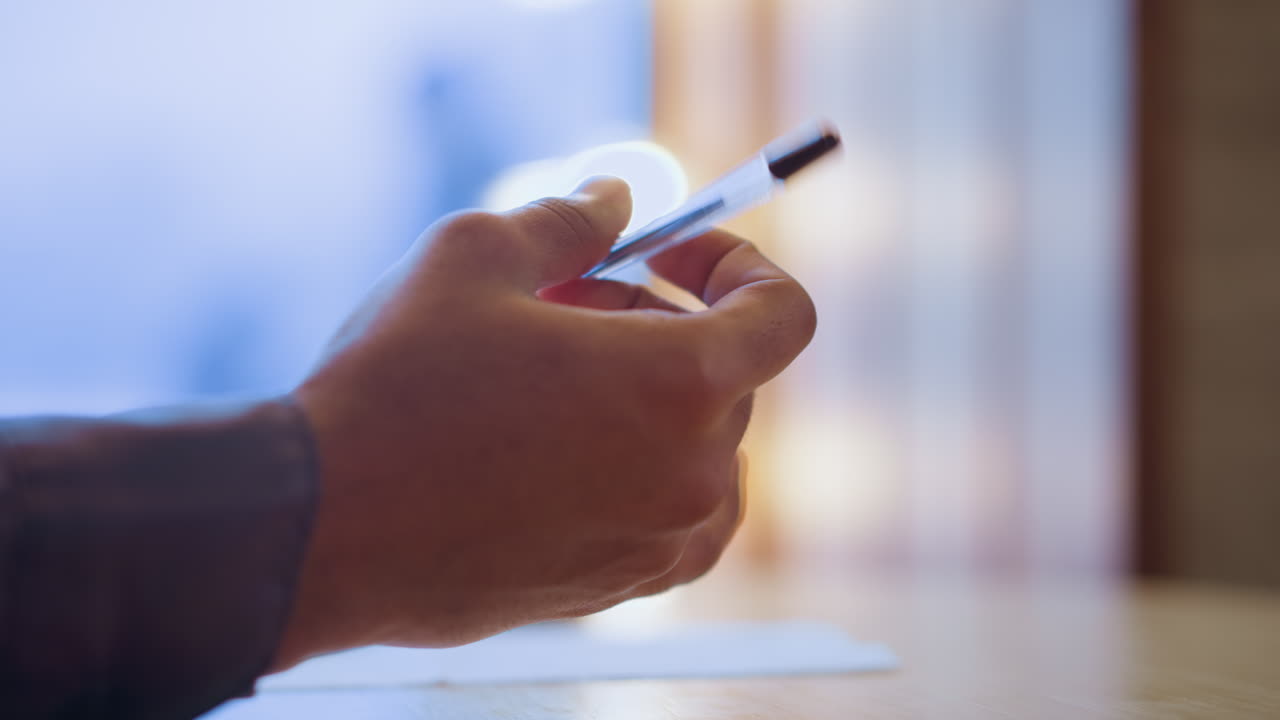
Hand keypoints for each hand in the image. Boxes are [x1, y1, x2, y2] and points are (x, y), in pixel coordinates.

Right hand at [271, 177, 815, 668]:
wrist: (323, 526)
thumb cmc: (399, 386)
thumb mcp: (475, 256)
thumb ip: (569, 221)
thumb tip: (616, 200)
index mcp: (681, 383)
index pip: (784, 314)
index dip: (737, 266)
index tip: (670, 257)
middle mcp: (691, 472)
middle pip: (725, 374)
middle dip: (656, 322)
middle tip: (562, 305)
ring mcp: (658, 541)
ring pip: (699, 448)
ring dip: (650, 400)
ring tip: (554, 381)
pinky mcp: (617, 587)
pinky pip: (670, 515)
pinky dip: (640, 468)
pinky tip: (558, 447)